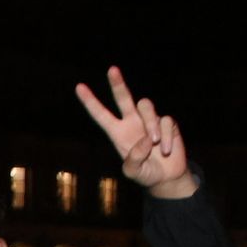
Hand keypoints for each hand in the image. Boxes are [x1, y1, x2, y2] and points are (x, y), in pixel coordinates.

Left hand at [75, 66, 194, 198]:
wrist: (167, 177)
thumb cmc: (145, 174)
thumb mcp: (133, 172)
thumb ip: (134, 160)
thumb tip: (145, 140)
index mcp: (118, 133)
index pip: (101, 115)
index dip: (90, 102)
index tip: (79, 87)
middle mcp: (132, 123)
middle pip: (123, 98)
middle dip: (117, 84)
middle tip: (111, 69)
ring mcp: (149, 121)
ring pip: (146, 106)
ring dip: (151, 124)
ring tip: (156, 144)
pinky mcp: (167, 123)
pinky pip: (166, 121)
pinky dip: (167, 137)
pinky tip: (167, 150)